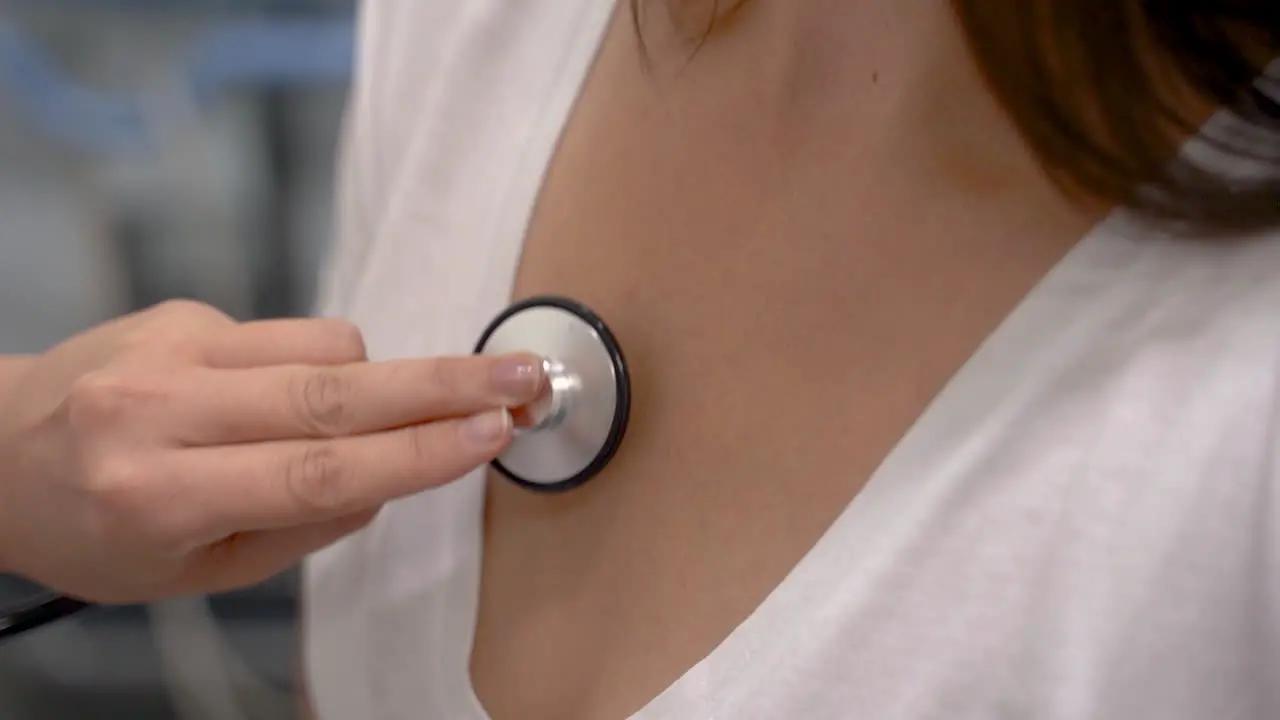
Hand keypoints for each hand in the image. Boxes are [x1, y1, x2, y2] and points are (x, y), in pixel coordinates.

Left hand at [0, 300, 542, 603]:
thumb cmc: (99, 528)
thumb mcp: (196, 569)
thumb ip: (301, 524)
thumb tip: (395, 472)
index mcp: (156, 496)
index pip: (314, 472)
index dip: (416, 455)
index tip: (490, 437)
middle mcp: (157, 412)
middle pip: (331, 393)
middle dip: (445, 385)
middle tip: (522, 378)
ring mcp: (169, 349)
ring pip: (327, 348)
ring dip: (383, 381)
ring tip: (377, 415)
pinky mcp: (184, 312)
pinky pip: (293, 332)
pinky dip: (323, 366)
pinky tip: (283, 396)